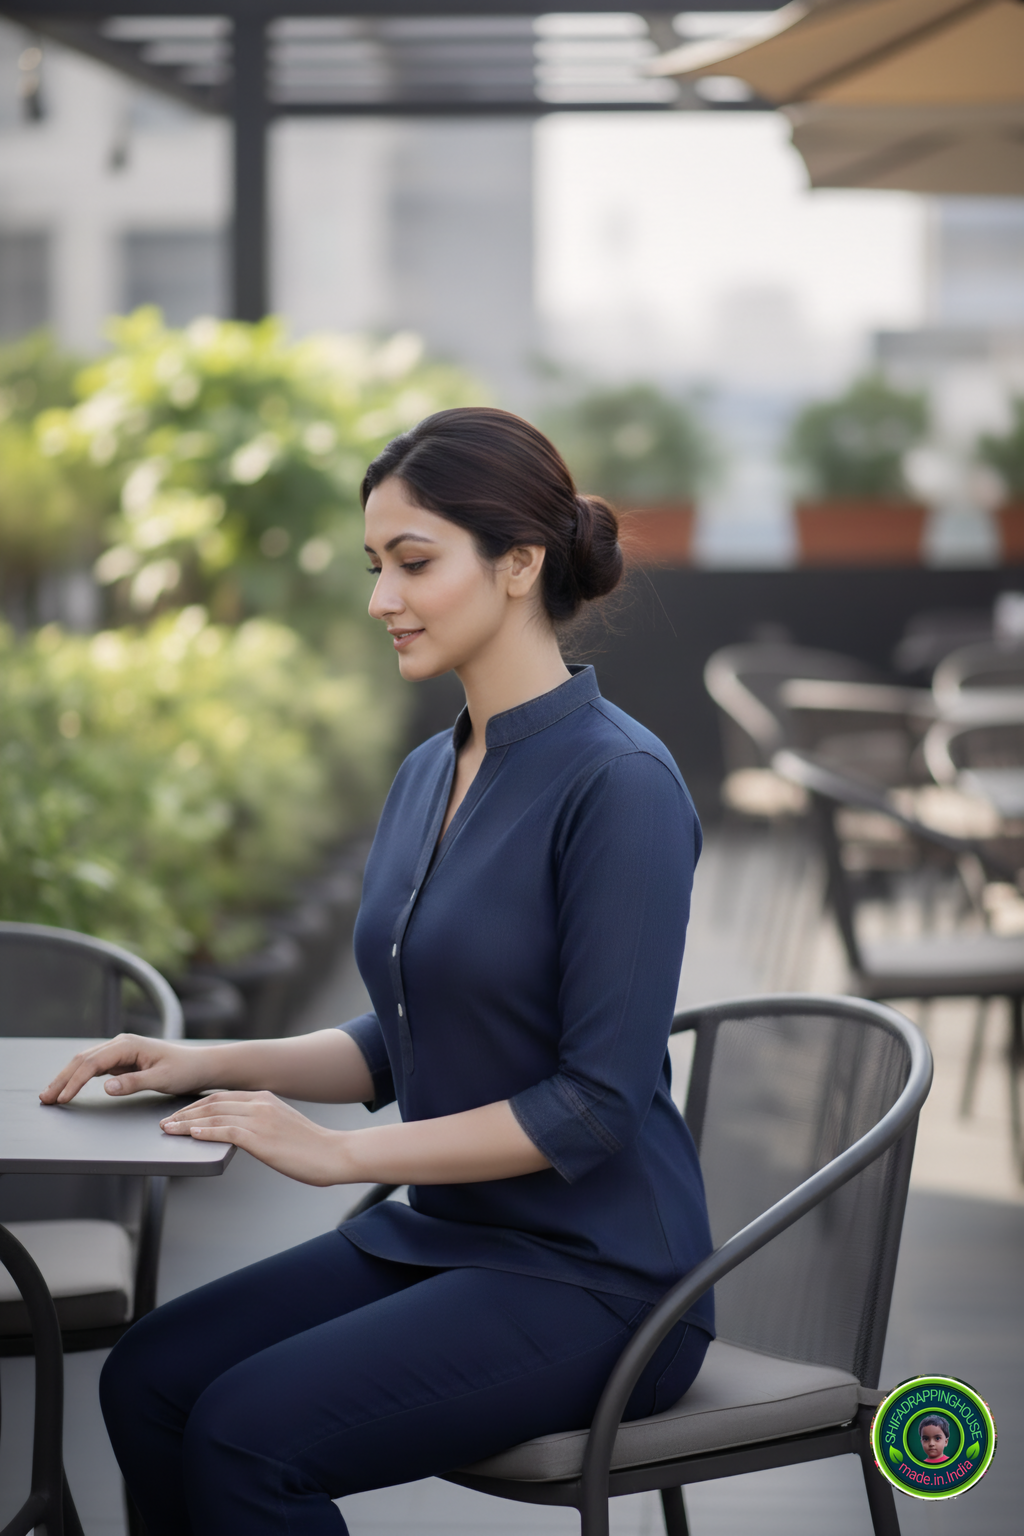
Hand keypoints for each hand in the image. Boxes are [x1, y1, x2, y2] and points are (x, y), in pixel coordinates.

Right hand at [40, 1034, 209, 1104]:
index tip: (63, 1098)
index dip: (74, 1081)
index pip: (92, 1063)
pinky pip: (93, 1069)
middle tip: (45, 1098)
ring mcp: (119, 1052)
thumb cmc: (184, 1070)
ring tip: (49, 1095)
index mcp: (128, 1044)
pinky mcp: (120, 1061)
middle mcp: (120, 1044)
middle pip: (82, 1060)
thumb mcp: (162, 1079)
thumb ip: (134, 1082)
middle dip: (62, 1079)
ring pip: (84, 1063)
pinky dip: (78, 1078)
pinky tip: (67, 1088)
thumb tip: (106, 1087)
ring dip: (66, 1078)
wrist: (199, 1065)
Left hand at [160, 1091, 347, 1185]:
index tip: (179, 1114)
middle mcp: (260, 1103)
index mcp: (264, 1098)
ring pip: (215, 1117)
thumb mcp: (282, 1125)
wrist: (334, 1153)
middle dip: (185, 1113)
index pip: (221, 1097)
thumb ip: (260, 1123)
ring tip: (170, 1130)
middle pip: (212, 1104)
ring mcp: (260, 1119)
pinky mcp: (261, 1137)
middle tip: (166, 1123)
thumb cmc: (310, 1146)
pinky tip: (192, 1136)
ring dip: (187, 1124)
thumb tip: (238, 1133)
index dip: (196, 1105)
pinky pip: (226, 1132)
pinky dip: (206, 1132)